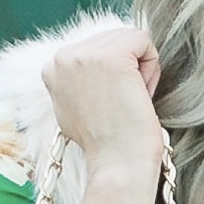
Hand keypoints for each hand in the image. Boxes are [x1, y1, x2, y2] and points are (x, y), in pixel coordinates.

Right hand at [44, 30, 165, 203]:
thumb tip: (96, 61)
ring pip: (130, 38)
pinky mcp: (112, 57)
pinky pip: (144, 40)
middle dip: (127, 67)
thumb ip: (79, 79)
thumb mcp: (76, 105)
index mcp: (51, 67)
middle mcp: (62, 56)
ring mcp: (84, 55)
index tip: (108, 104)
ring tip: (128, 100)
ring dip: (140, 68)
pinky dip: (151, 67)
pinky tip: (139, 94)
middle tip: (122, 104)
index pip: (97, 46)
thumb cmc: (106, 143)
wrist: (117, 165)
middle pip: (114, 38)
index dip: (112, 74)